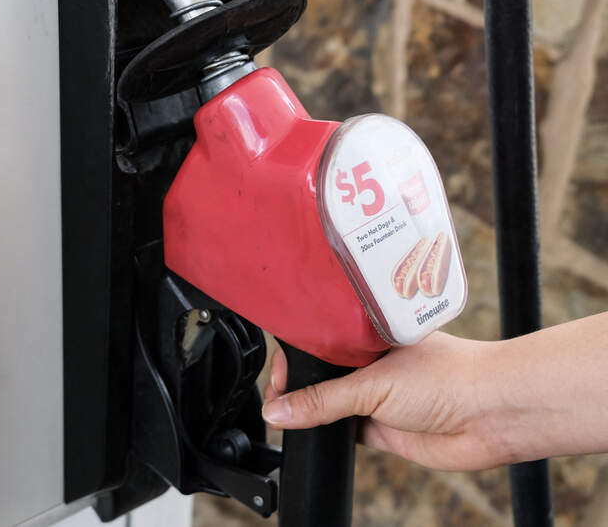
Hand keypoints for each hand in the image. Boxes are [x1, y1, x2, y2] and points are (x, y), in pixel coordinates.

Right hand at [262, 333, 513, 470]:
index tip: (275, 377)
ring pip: (330, 405)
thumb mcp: (373, 384)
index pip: (317, 342)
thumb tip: (276, 409)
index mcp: (368, 336)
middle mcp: (371, 364)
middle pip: (319, 376)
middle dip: (296, 387)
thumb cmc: (450, 378)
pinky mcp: (383, 429)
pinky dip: (328, 434)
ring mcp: (377, 397)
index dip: (293, 358)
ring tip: (289, 418)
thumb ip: (321, 400)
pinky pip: (345, 431)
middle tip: (277, 401)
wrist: (494, 415)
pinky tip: (313, 434)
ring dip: (312, 413)